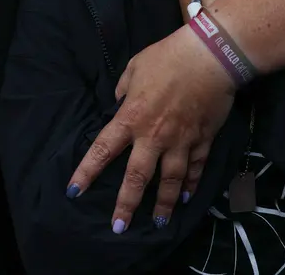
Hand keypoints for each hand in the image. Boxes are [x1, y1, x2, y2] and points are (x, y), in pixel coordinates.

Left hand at [67, 26, 233, 231]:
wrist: (210, 56)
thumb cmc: (167, 57)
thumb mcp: (134, 69)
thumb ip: (123, 91)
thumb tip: (120, 104)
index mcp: (131, 117)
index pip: (103, 150)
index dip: (87, 172)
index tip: (74, 191)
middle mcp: (154, 136)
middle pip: (137, 177)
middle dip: (126, 205)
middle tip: (119, 227)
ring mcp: (181, 141)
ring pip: (171, 181)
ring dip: (165, 204)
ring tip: (159, 222)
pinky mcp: (203, 140)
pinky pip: (195, 167)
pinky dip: (192, 184)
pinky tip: (187, 197)